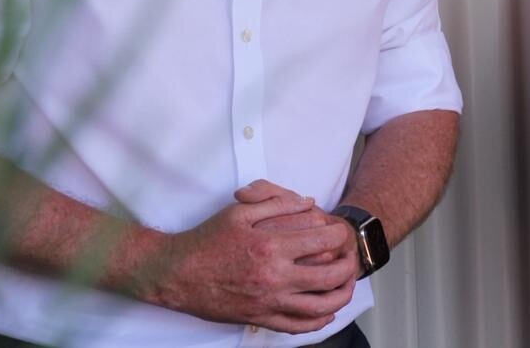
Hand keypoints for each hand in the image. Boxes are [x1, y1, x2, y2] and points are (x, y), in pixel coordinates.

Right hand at [144, 179, 358, 332]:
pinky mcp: (261, 318)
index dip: (338, 234)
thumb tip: (307, 203)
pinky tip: (325, 313)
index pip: (320, 240)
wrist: (178, 274)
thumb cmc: (207, 241)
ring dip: (340, 296)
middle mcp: (275, 276)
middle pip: (328, 276)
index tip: (341, 231)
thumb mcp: (239, 212)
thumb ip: (276, 203)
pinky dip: (317, 322)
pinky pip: (297, 326)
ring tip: (347, 286)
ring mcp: (269, 301)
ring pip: (319, 305)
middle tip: (351, 259)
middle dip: (347, 266)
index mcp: (271, 246)